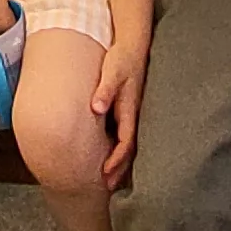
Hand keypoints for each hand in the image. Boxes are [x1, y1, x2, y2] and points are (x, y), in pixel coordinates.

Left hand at [92, 38, 146, 185]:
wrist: (133, 45)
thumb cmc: (122, 59)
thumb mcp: (112, 71)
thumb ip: (105, 90)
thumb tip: (97, 108)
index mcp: (130, 109)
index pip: (126, 142)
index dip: (116, 159)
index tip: (105, 172)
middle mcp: (133, 114)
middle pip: (130, 149)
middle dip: (120, 168)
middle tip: (108, 186)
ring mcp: (132, 112)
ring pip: (129, 143)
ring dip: (121, 162)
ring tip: (110, 178)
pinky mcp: (128, 109)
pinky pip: (126, 134)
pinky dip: (120, 149)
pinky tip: (111, 155)